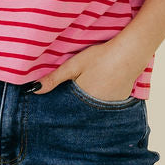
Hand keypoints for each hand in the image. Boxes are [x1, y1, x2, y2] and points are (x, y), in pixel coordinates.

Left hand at [31, 38, 145, 99]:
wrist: (130, 53)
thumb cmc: (100, 57)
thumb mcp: (74, 65)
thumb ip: (54, 78)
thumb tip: (33, 90)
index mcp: (81, 100)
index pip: (66, 109)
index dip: (60, 107)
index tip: (55, 105)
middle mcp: (96, 108)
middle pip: (79, 110)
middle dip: (73, 107)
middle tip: (73, 95)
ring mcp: (109, 107)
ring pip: (92, 109)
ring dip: (87, 104)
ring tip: (89, 89)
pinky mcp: (119, 102)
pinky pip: (105, 105)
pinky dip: (100, 100)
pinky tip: (101, 88)